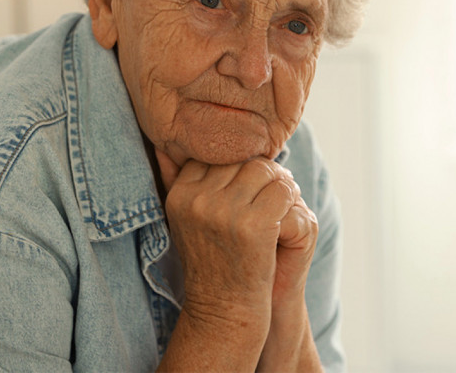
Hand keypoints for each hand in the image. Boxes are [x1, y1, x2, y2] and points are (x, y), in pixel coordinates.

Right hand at [155, 150, 321, 370]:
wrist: (224, 314)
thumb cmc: (211, 264)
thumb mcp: (185, 220)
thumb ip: (175, 179)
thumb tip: (163, 142)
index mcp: (180, 195)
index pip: (215, 154)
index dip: (238, 166)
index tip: (249, 187)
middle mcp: (197, 199)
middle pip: (242, 158)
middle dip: (263, 172)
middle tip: (273, 192)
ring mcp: (224, 212)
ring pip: (265, 170)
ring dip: (281, 183)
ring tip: (282, 203)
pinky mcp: (253, 226)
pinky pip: (283, 190)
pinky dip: (292, 200)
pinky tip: (287, 218)